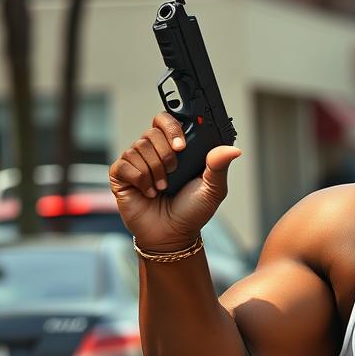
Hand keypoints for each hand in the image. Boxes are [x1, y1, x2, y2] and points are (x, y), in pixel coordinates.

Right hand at [108, 112, 240, 250]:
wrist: (173, 234)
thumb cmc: (192, 212)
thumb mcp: (212, 189)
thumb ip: (219, 166)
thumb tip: (233, 149)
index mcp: (174, 149)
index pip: (165, 120)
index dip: (170, 127)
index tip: (181, 146)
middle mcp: (153, 152)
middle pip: (151, 134)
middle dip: (165, 156)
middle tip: (174, 175)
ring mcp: (136, 162)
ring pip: (138, 148)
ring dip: (155, 172)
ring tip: (163, 188)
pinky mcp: (121, 174)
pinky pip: (125, 164)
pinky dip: (140, 180)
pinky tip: (148, 192)